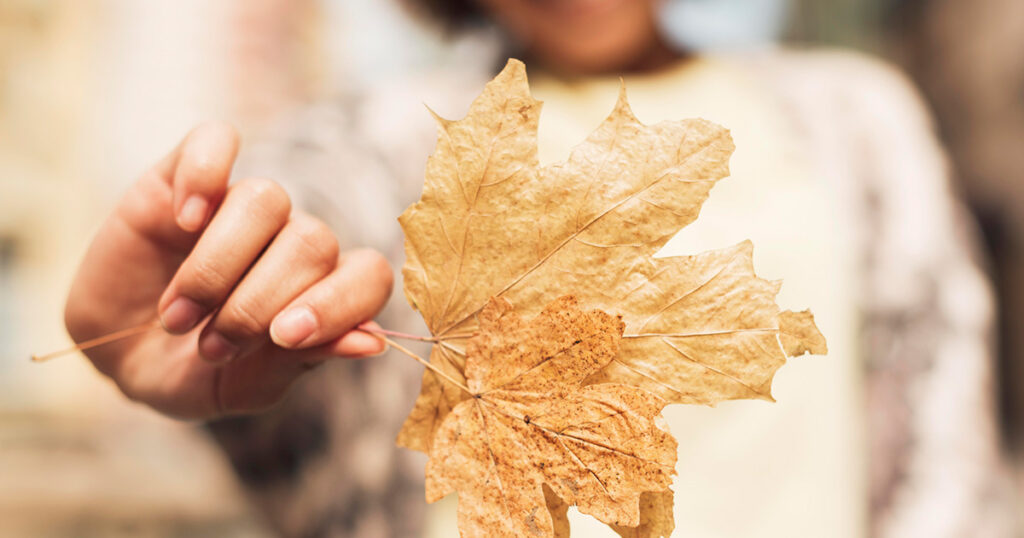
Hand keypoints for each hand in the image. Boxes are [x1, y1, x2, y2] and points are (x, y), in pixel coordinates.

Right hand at [64, 122, 393, 418]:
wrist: (116, 355)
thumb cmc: (193, 373)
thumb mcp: (244, 385)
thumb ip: (304, 359)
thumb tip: (371, 340)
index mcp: (324, 290)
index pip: (368, 276)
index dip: (337, 303)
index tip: (284, 336)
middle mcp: (293, 243)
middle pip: (313, 243)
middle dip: (257, 304)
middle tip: (211, 349)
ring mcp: (243, 206)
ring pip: (265, 200)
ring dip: (218, 267)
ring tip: (178, 318)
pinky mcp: (187, 175)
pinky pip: (215, 140)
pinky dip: (202, 175)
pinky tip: (182, 220)